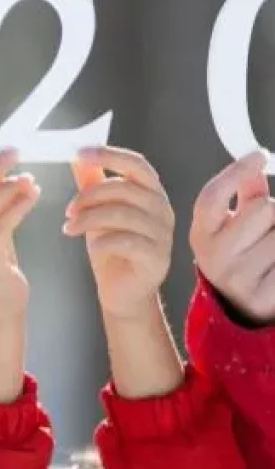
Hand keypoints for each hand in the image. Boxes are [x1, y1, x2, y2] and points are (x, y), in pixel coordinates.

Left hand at [67, 147, 173, 319]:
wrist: (123, 291)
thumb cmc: (112, 247)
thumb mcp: (98, 210)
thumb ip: (91, 182)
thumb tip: (77, 156)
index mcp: (150, 191)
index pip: (136, 163)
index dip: (109, 155)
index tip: (80, 153)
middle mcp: (162, 208)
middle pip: (124, 188)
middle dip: (89, 196)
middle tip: (68, 209)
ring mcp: (163, 234)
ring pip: (122, 214)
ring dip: (89, 219)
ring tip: (70, 227)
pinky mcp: (157, 257)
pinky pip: (127, 241)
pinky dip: (103, 242)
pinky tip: (91, 247)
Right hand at [189, 150, 274, 323]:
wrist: (240, 312)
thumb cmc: (241, 256)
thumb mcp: (232, 227)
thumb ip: (246, 194)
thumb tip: (258, 162)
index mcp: (201, 234)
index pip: (212, 196)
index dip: (235, 172)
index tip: (258, 156)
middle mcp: (213, 256)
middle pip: (262, 209)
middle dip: (274, 212)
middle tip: (268, 227)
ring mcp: (239, 279)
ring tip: (271, 250)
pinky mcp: (265, 297)